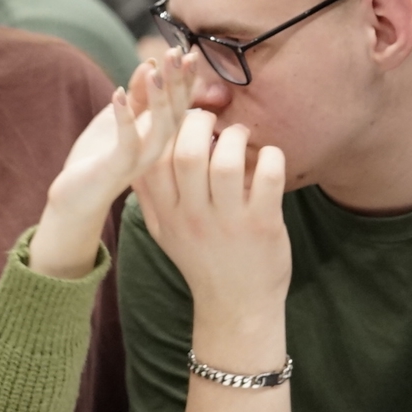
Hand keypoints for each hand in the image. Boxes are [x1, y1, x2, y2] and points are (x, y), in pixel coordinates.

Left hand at [28, 60, 195, 278]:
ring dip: (158, 100)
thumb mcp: (118, 119)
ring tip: (154, 72)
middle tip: (177, 53)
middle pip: (176, 113)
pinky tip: (119, 93)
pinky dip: (124, 118)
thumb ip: (136, 96)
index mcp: (157, 136)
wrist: (75, 197)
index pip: (179, 104)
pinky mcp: (117, 170)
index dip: (185, 79)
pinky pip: (127, 144)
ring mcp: (138, 161)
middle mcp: (155, 149)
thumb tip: (150, 64)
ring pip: (160, 130)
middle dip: (177, 82)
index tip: (189, 52)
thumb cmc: (98, 157)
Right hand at [131, 52, 289, 313]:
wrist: (236, 307)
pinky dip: (271, 157)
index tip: (174, 104)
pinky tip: (269, 159)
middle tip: (213, 118)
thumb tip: (140, 143)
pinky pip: (266, 176)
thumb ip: (151, 192)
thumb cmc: (203, 258)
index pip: (152, 157)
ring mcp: (227, 222)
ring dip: (237, 137)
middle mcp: (190, 216)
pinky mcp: (262, 226)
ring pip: (224, 161)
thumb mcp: (165, 229)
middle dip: (200, 122)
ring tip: (242, 136)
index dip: (160, 121)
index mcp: (164, 212)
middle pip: (186, 152)